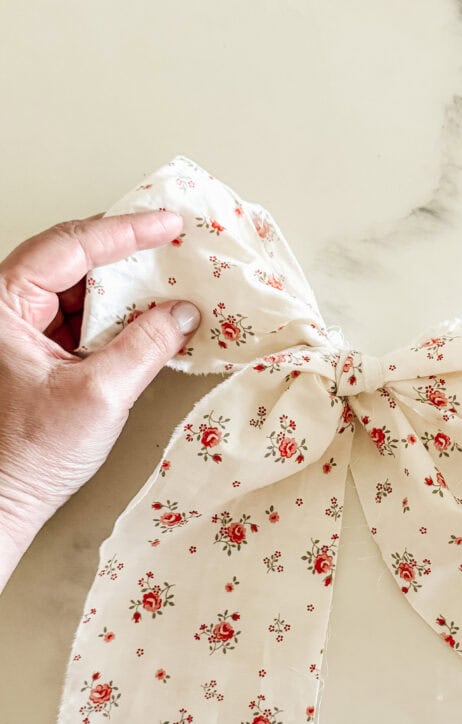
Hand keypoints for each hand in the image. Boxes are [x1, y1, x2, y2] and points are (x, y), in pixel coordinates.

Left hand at [0, 211, 200, 584]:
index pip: (70, 248)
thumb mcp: (100, 395)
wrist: (5, 499)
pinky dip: (116, 319)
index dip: (125, 232)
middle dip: (127, 255)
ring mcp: (20, 329)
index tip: (167, 225)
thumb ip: (145, 347)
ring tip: (169, 286)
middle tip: (172, 245)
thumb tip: (181, 315)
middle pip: (73, 261)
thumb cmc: (30, 454)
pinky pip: (81, 319)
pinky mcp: (37, 351)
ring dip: (125, 290)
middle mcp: (5, 308)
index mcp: (2, 305)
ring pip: (80, 290)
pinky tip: (148, 322)